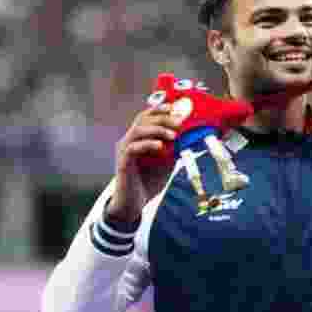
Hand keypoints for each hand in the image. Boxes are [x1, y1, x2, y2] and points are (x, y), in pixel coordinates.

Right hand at [105, 104, 181, 222]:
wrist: (134, 204)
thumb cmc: (149, 182)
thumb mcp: (166, 163)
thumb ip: (173, 150)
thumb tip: (189, 138)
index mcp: (138, 138)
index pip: (145, 117)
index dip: (158, 110)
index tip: (174, 107)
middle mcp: (128, 141)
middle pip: (142, 120)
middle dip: (162, 119)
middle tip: (179, 123)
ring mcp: (124, 151)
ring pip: (137, 131)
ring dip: (157, 130)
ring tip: (173, 136)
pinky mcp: (123, 162)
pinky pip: (133, 148)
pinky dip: (148, 145)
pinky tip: (160, 147)